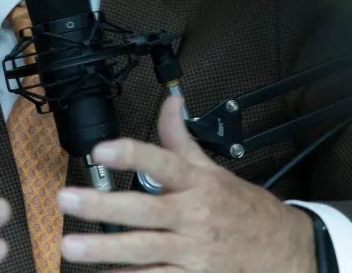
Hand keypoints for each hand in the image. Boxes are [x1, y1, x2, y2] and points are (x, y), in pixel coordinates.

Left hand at [57, 96, 316, 272]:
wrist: (285, 251)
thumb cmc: (242, 208)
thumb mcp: (214, 169)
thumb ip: (181, 138)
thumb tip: (170, 99)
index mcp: (198, 184)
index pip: (163, 163)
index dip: (132, 155)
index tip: (101, 150)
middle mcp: (194, 216)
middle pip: (144, 210)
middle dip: (103, 206)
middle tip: (67, 199)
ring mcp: (193, 251)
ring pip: (144, 250)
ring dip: (105, 249)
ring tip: (70, 245)